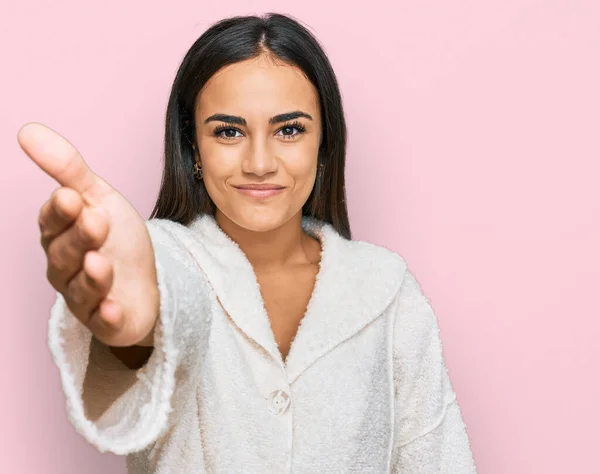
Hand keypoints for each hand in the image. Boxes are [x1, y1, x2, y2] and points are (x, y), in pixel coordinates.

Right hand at [18, 123, 158, 346]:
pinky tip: (113, 308)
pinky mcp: (107, 321)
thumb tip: (27, 130)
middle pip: (66, 253)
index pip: (53, 222)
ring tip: (101, 263)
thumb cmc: (117, 239)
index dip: (61, 212)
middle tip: (97, 221)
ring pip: (81, 288)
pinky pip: (102, 322)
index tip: (72, 197)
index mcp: (60, 235)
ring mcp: (85, 297)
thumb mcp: (99, 198)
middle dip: (80, 238)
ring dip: (91, 276)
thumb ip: (68, 169)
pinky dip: (106, 316)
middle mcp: (65, 267)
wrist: (147, 278)